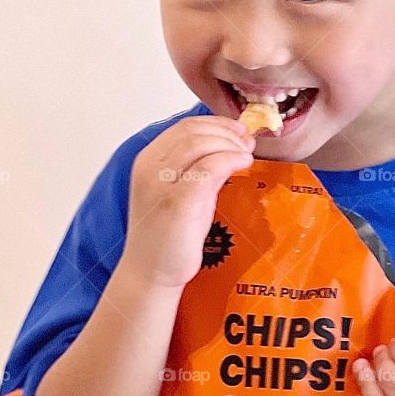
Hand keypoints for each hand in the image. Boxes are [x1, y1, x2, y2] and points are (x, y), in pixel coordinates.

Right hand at [119, 115, 254, 288]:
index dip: (216, 123)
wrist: (150, 272)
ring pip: (200, 144)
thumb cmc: (168, 234)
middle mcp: (150, 168)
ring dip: (230, 144)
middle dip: (226, 132)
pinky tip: (243, 164)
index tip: (238, 130)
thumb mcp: (182, 191)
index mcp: (147, 161)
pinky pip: (208, 168)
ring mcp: (161, 185)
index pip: (184, 126)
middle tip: (247, 143)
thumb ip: (200, 167)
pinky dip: (230, 159)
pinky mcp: (177, 203)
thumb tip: (230, 146)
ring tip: (246, 155)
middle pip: (193, 131)